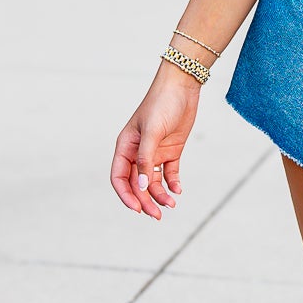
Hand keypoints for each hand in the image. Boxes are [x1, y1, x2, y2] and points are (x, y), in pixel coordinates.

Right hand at [110, 64, 201, 219]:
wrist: (183, 86)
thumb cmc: (162, 103)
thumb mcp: (153, 132)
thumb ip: (146, 159)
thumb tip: (142, 186)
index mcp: (125, 147)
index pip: (119, 178)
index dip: (126, 195)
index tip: (138, 209)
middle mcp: (138, 152)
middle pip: (137, 184)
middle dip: (146, 200)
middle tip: (157, 215)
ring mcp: (155, 152)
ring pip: (153, 182)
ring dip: (160, 195)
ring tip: (172, 204)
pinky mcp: (171, 151)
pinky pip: (169, 173)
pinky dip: (172, 184)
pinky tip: (178, 190)